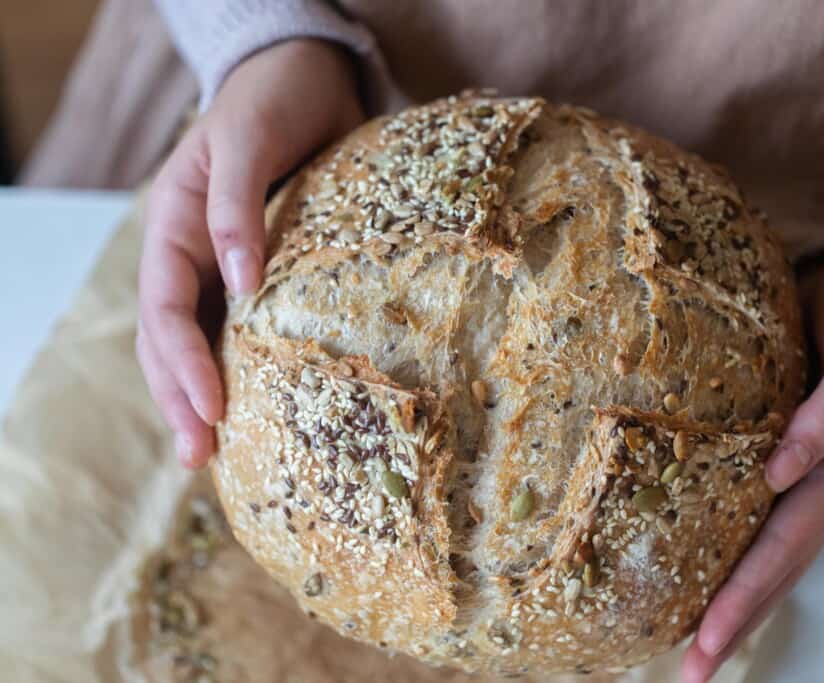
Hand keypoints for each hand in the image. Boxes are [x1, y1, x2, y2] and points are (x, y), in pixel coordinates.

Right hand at [137, 39, 363, 468]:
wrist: (304, 80)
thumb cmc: (270, 102)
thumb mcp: (246, 142)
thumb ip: (238, 210)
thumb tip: (240, 286)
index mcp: (174, 228)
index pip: (166, 310)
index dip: (183, 363)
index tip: (211, 409)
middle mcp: (192, 257)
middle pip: (171, 341)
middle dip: (182, 399)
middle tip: (200, 458)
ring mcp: (224, 269)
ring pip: (202, 343)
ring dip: (204, 397)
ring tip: (215, 452)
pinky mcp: (265, 274)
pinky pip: (246, 329)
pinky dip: (247, 369)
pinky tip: (262, 406)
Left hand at [681, 249, 823, 681]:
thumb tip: (781, 472)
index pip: (785, 546)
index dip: (746, 594)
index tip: (705, 638)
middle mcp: (817, 479)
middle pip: (774, 564)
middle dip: (733, 617)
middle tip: (690, 670)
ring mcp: (800, 467)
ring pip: (765, 546)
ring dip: (732, 595)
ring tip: (691, 641)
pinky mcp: (776, 442)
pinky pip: (751, 507)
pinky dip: (730, 545)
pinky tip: (698, 563)